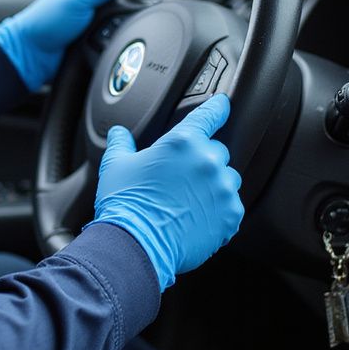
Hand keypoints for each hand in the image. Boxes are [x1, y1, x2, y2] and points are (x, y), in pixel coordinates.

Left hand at [0, 0, 131, 90]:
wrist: (31, 55)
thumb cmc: (45, 22)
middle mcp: (83, 2)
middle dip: (122, 0)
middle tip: (129, 4)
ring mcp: (86, 22)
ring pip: (113, 18)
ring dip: (116, 21)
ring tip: (118, 23)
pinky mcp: (89, 40)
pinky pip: (107, 36)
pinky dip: (111, 37)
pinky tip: (113, 37)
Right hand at [89, 94, 242, 290]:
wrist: (137, 244)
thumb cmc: (126, 204)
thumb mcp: (116, 166)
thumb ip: (121, 143)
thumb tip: (118, 132)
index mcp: (182, 142)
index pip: (208, 114)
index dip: (217, 107)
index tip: (222, 104)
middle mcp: (207, 161)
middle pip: (218, 151)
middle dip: (203, 160)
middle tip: (183, 177)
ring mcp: (222, 189)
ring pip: (228, 179)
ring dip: (214, 185)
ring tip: (190, 201)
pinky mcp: (230, 216)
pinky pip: (232, 207)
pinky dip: (219, 211)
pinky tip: (197, 219)